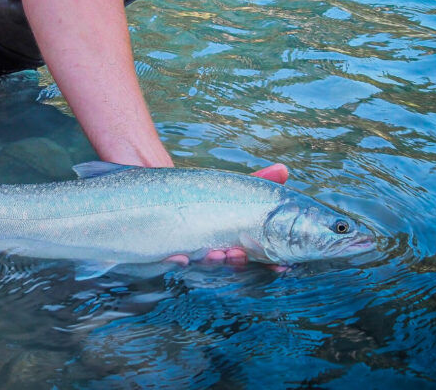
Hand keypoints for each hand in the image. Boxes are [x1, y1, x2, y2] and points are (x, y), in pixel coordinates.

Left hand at [164, 163, 290, 267]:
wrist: (152, 191)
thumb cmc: (197, 193)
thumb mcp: (227, 188)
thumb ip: (256, 181)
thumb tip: (284, 169)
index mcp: (232, 241)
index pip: (254, 256)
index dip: (269, 264)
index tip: (282, 265)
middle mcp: (212, 252)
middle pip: (229, 263)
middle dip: (237, 262)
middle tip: (240, 253)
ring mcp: (189, 255)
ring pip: (202, 266)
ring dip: (212, 263)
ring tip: (217, 254)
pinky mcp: (163, 256)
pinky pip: (169, 265)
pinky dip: (176, 263)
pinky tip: (179, 258)